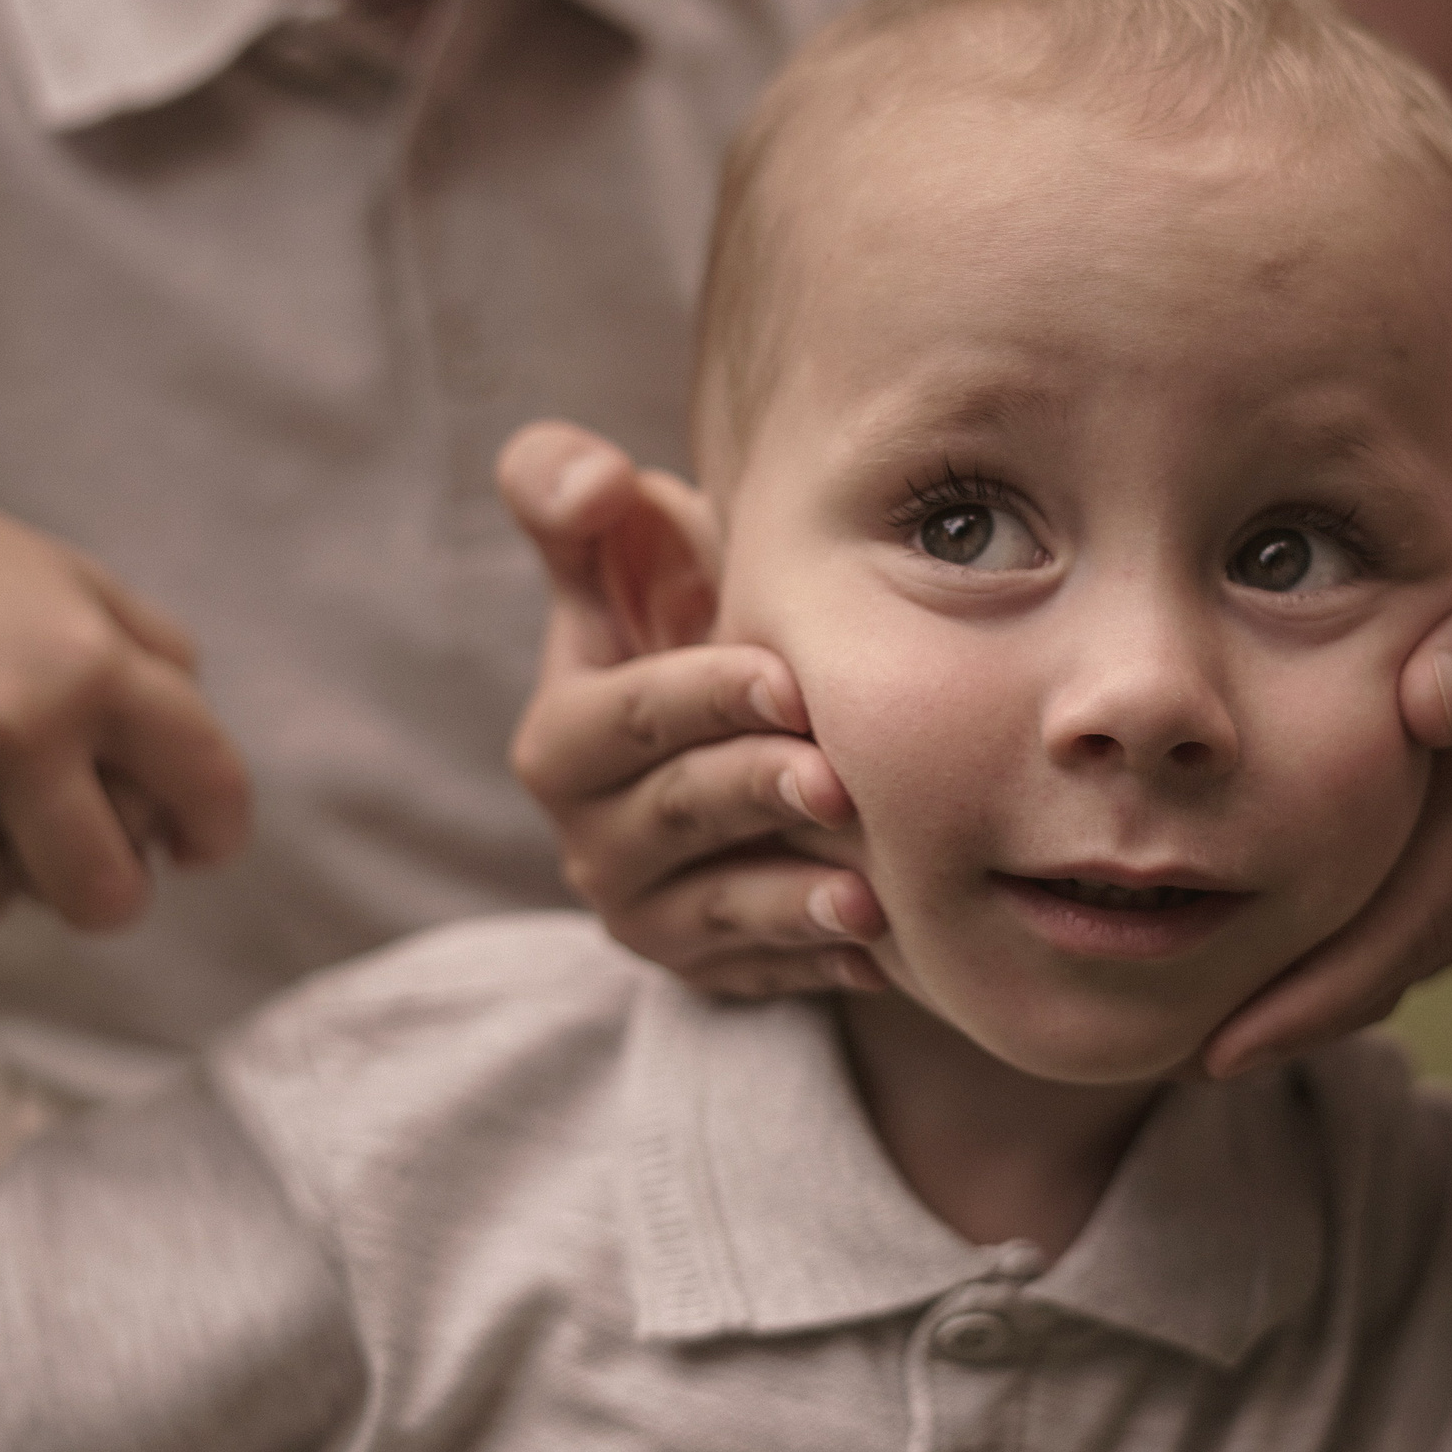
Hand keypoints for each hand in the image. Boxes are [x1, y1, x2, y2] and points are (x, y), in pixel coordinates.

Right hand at [0, 425, 251, 932]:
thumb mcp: (86, 592)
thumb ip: (164, 677)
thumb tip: (201, 805)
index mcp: (98, 668)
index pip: (209, 788)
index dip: (215, 833)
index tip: (193, 848)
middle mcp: (15, 725)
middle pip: (101, 898)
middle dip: (102, 895)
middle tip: (77, 864)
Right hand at [498, 422, 885, 997]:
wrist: (730, 724)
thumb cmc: (681, 614)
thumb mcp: (627, 550)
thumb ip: (579, 499)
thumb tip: (593, 476)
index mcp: (564, 736)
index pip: (623, 718)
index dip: (700, 697)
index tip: (788, 681)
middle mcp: (590, 834)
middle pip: (674, 814)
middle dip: (757, 796)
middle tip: (841, 782)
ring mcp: (647, 912)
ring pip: (717, 911)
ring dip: (790, 902)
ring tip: (868, 894)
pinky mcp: (707, 969)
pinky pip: (764, 975)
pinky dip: (820, 961)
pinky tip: (887, 949)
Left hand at [1206, 541, 1451, 1075]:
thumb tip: (1414, 694)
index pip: (1380, 924)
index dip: (1292, 995)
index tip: (1202, 1057)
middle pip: (1372, 955)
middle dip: (1274, 1006)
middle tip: (1168, 1056)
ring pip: (1408, 944)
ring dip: (1321, 981)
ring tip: (1221, 1012)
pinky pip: (1450, 915)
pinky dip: (1381, 941)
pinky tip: (1336, 942)